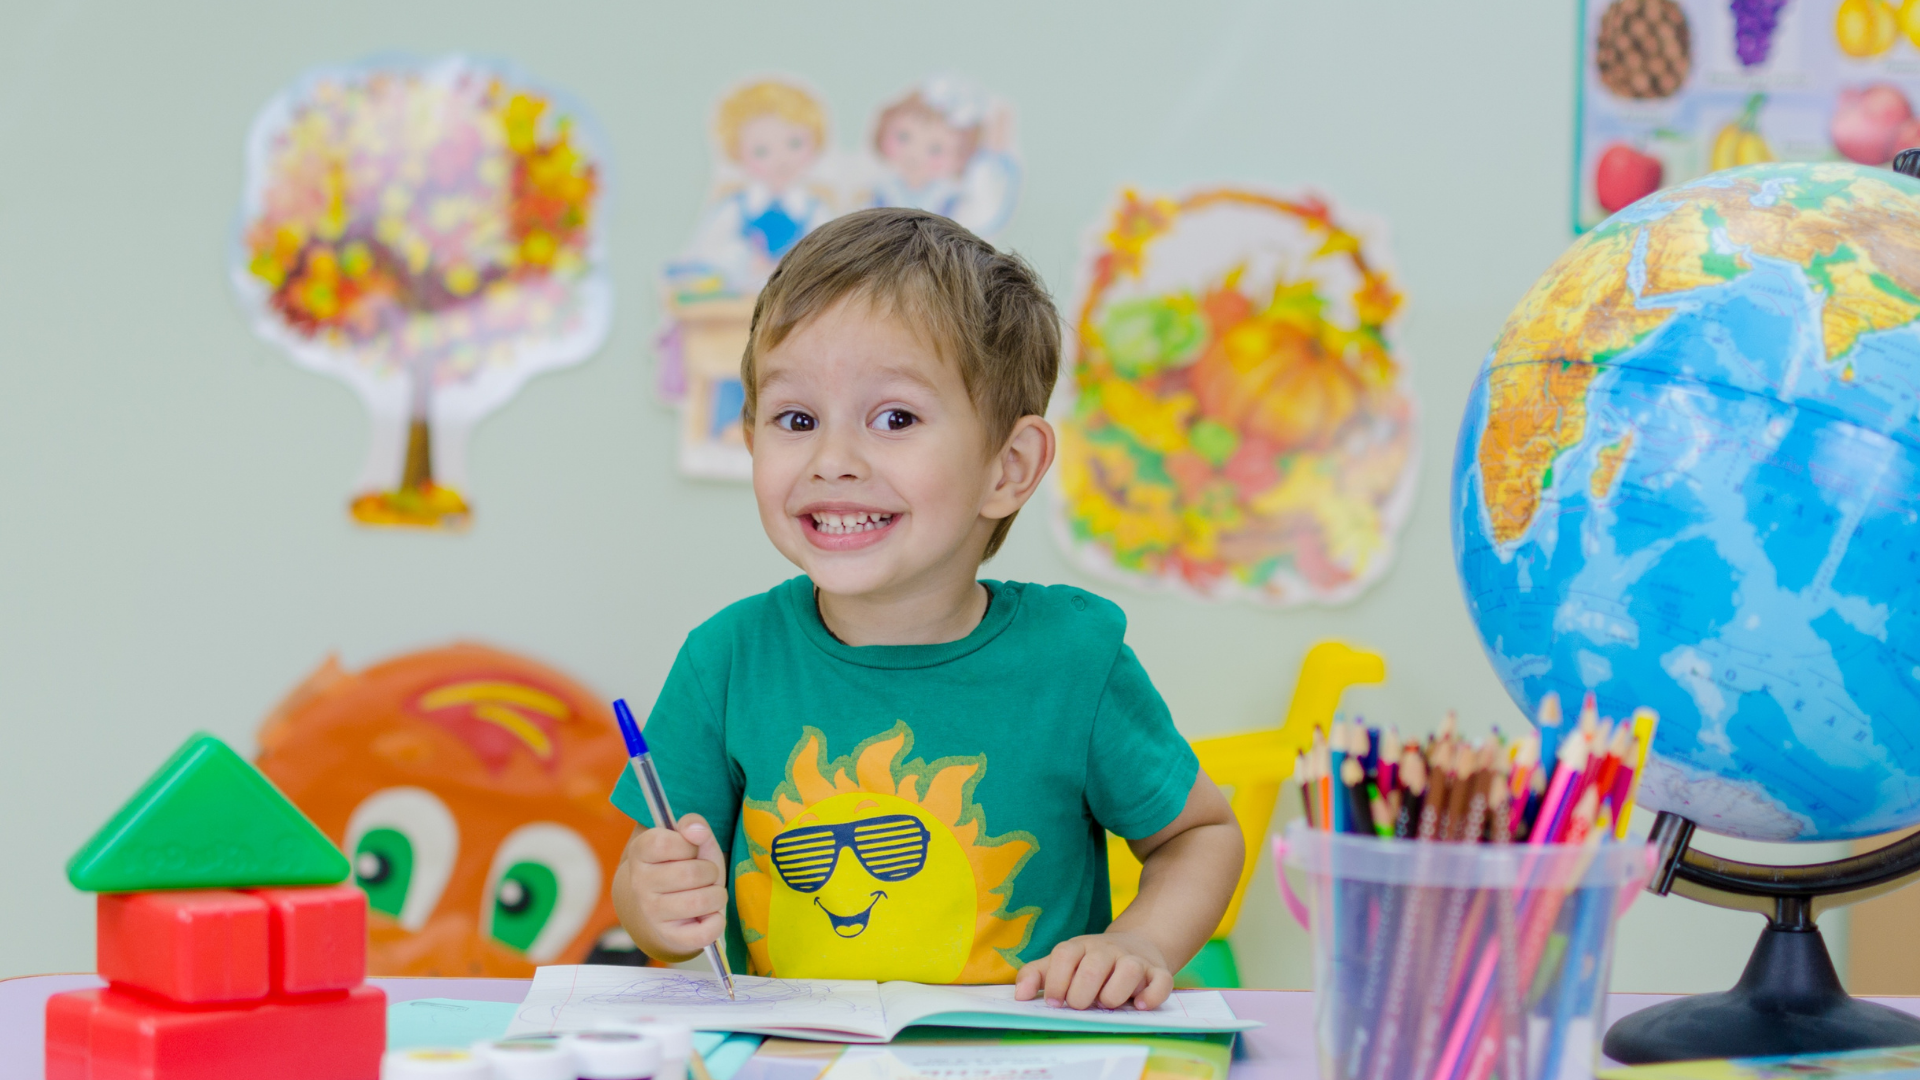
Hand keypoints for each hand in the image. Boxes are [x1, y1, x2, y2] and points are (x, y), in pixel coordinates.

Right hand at [615, 813, 727, 959]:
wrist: (656, 909)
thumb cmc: (679, 868)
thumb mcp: (687, 842)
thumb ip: (693, 826)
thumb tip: (697, 830)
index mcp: (640, 853)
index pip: (667, 843)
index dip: (689, 845)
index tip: (689, 851)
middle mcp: (639, 884)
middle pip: (693, 873)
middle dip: (710, 872)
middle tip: (704, 877)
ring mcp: (651, 913)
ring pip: (702, 901)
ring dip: (716, 896)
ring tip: (707, 894)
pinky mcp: (669, 937)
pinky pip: (706, 932)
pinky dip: (717, 922)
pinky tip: (709, 916)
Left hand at [1014, 930, 1173, 1010]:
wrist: (1137, 944)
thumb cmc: (1091, 961)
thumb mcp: (1063, 963)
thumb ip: (1037, 975)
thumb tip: (1020, 996)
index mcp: (1081, 946)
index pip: (1065, 955)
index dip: (1057, 981)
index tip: (1054, 1003)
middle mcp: (1108, 950)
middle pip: (1094, 966)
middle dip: (1083, 994)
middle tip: (1081, 1006)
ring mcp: (1135, 960)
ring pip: (1129, 971)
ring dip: (1115, 994)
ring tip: (1107, 1004)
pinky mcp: (1158, 972)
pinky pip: (1161, 982)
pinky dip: (1151, 996)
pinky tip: (1139, 1005)